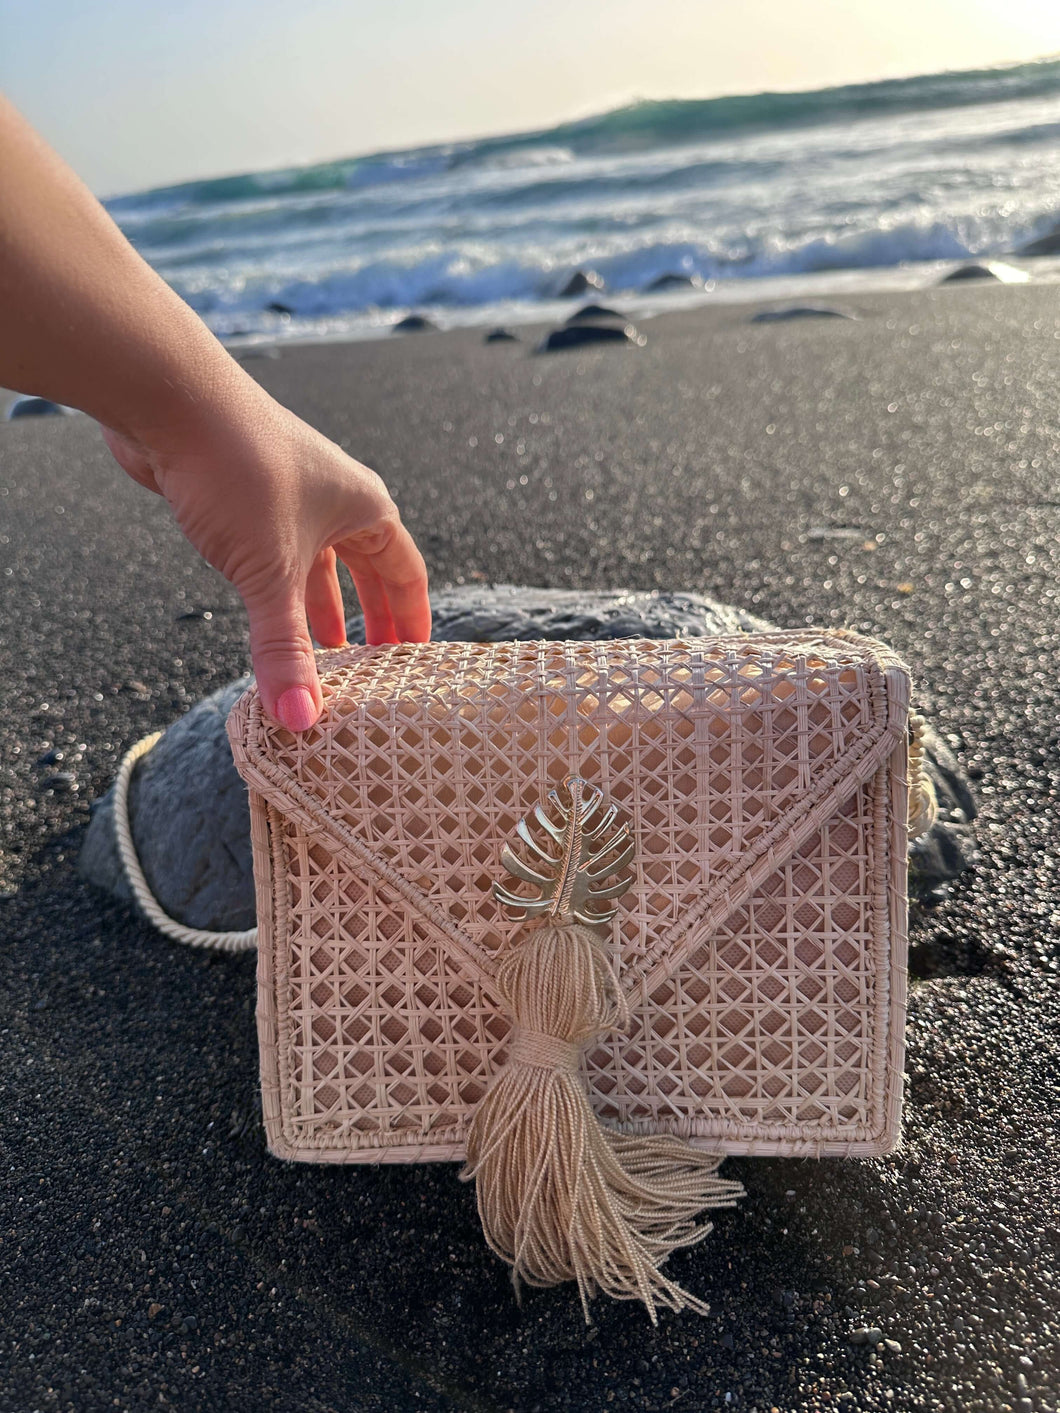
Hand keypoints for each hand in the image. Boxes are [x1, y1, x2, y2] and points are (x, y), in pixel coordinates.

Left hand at [100, 383, 429, 731]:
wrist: (169, 396)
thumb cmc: (237, 469)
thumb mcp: (268, 573)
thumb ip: (283, 650)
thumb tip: (301, 721)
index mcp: (366, 509)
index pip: (406, 575)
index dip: (412, 621)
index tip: (414, 664)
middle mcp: (336, 500)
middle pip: (365, 572)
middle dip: (366, 622)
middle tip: (370, 672)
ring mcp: (290, 496)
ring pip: (315, 566)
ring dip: (316, 612)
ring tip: (319, 659)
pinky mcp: (246, 497)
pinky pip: (274, 556)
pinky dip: (276, 593)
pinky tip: (264, 617)